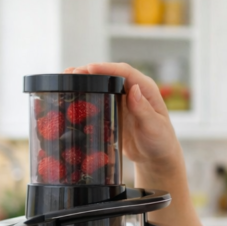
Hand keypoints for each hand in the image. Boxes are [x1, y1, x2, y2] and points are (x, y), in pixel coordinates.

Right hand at [64, 63, 181, 173]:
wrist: (156, 157)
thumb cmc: (160, 142)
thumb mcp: (153, 127)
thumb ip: (144, 110)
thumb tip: (134, 90)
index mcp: (146, 89)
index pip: (125, 72)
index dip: (106, 68)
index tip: (89, 69)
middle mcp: (134, 89)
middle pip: (110, 74)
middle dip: (90, 72)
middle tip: (70, 73)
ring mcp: (123, 99)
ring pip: (102, 84)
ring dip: (85, 81)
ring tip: (66, 79)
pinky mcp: (115, 109)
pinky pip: (99, 97)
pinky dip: (86, 94)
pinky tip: (72, 95)